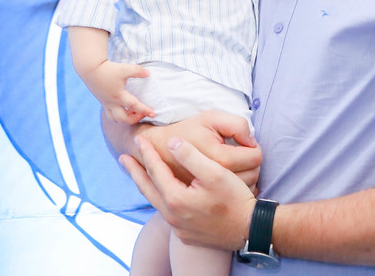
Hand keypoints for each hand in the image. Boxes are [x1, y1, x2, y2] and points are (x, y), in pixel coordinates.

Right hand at [84, 60, 154, 123]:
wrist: (90, 69)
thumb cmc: (108, 69)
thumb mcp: (125, 69)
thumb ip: (137, 71)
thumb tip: (148, 74)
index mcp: (119, 95)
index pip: (134, 106)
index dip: (144, 110)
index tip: (153, 113)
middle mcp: (112, 102)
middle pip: (124, 119)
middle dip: (135, 119)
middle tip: (142, 113)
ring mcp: (106, 103)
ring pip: (115, 119)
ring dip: (125, 119)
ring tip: (132, 112)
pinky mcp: (103, 102)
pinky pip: (110, 115)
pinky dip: (118, 116)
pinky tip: (123, 109)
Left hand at [121, 135, 256, 249]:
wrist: (251, 229)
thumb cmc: (235, 199)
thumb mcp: (215, 171)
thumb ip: (191, 155)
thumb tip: (172, 143)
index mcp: (175, 198)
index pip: (155, 170)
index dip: (147, 153)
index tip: (139, 140)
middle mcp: (172, 216)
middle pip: (148, 188)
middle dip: (135, 171)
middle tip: (124, 159)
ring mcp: (178, 228)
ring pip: (157, 202)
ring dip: (147, 186)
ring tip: (140, 175)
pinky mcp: (186, 235)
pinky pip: (168, 214)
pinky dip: (161, 200)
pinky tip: (163, 195)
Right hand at [132, 110, 259, 188]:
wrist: (158, 150)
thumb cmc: (187, 131)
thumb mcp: (210, 118)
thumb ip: (236, 125)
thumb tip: (251, 141)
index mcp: (221, 159)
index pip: (255, 158)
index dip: (254, 148)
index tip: (246, 144)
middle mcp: (219, 180)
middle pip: (255, 174)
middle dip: (253, 164)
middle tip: (243, 155)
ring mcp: (214, 192)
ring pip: (248, 186)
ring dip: (248, 175)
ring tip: (237, 164)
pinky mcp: (209, 199)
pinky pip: (236, 195)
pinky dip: (238, 186)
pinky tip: (231, 177)